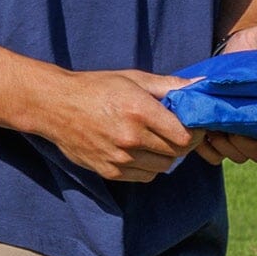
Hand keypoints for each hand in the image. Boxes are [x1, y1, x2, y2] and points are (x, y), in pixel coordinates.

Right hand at [35, 70, 195, 185]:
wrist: (54, 106)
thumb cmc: (96, 88)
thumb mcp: (133, 79)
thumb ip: (169, 85)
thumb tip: (202, 85)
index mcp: (139, 111)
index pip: (185, 135)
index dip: (195, 132)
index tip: (193, 125)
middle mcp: (130, 137)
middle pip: (176, 153)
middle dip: (181, 143)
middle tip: (176, 131)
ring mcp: (119, 158)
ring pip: (162, 167)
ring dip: (165, 155)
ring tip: (155, 141)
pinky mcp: (109, 171)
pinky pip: (144, 176)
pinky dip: (148, 166)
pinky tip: (140, 151)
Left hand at [196, 4, 256, 164]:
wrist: (218, 63)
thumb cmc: (243, 52)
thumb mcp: (254, 41)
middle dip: (245, 143)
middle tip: (227, 128)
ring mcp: (242, 135)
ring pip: (240, 156)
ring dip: (226, 147)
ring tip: (213, 127)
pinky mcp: (221, 139)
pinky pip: (218, 157)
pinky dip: (209, 151)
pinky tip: (202, 133)